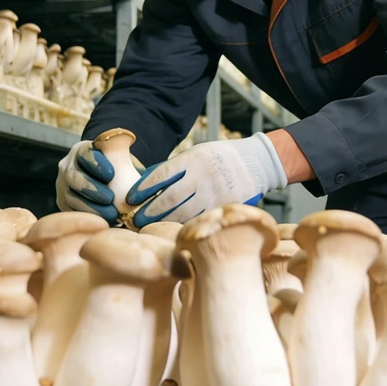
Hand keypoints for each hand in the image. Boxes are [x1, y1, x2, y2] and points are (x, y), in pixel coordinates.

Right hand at [55, 140, 126, 222]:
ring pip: (71, 196)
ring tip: (111, 214)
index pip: (85, 154)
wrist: (102, 179)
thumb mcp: (122, 159)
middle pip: (74, 176)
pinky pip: (71, 211)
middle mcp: (67, 166)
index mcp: (81, 150)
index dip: (96, 163)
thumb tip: (145, 173)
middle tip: (110, 199)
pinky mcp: (62, 203)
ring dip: (91, 207)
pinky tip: (103, 222)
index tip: (111, 174)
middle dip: (92, 188)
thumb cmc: (117, 168)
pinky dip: (87, 217)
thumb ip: (128, 162)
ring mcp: (62, 186)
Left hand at [129, 133, 287, 226]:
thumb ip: (174, 168)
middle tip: (135, 220)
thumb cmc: (220, 158)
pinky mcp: (224, 208)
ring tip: (149, 229)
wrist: (257, 163)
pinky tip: (173, 231)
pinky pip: (200, 220)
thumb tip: (144, 182)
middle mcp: (203, 177)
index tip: (130, 199)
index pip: (161, 175)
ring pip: (184, 213)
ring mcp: (215, 194)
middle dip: (149, 211)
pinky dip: (185, 227)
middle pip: (170, 198)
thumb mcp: (196, 154)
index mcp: (193, 160)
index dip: (143, 189)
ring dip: (164, 223)